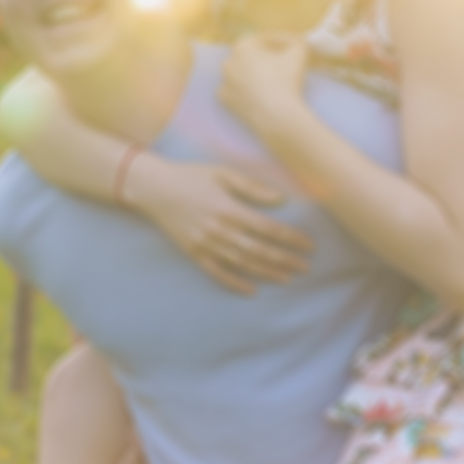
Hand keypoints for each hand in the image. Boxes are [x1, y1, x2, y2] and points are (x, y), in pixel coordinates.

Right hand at [125, 154, 314, 294]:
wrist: (154, 188)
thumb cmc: (192, 176)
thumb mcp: (223, 173)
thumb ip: (252, 187)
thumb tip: (281, 200)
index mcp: (229, 208)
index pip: (268, 228)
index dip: (291, 238)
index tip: (309, 245)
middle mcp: (219, 230)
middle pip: (259, 250)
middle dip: (285, 260)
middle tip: (306, 267)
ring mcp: (206, 244)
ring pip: (242, 264)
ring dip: (266, 273)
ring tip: (287, 278)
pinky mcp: (194, 254)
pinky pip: (217, 273)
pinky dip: (235, 283)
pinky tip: (252, 290)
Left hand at [219, 34, 312, 146]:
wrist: (277, 116)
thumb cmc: (287, 79)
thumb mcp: (299, 50)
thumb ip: (295, 40)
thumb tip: (291, 41)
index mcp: (243, 46)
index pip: (262, 40)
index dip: (278, 43)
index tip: (290, 50)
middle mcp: (229, 62)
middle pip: (250, 56)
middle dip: (264, 59)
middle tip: (282, 66)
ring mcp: (224, 82)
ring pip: (240, 73)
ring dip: (253, 74)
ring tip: (271, 82)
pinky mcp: (225, 101)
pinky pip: (236, 91)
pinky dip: (245, 91)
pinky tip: (258, 95)